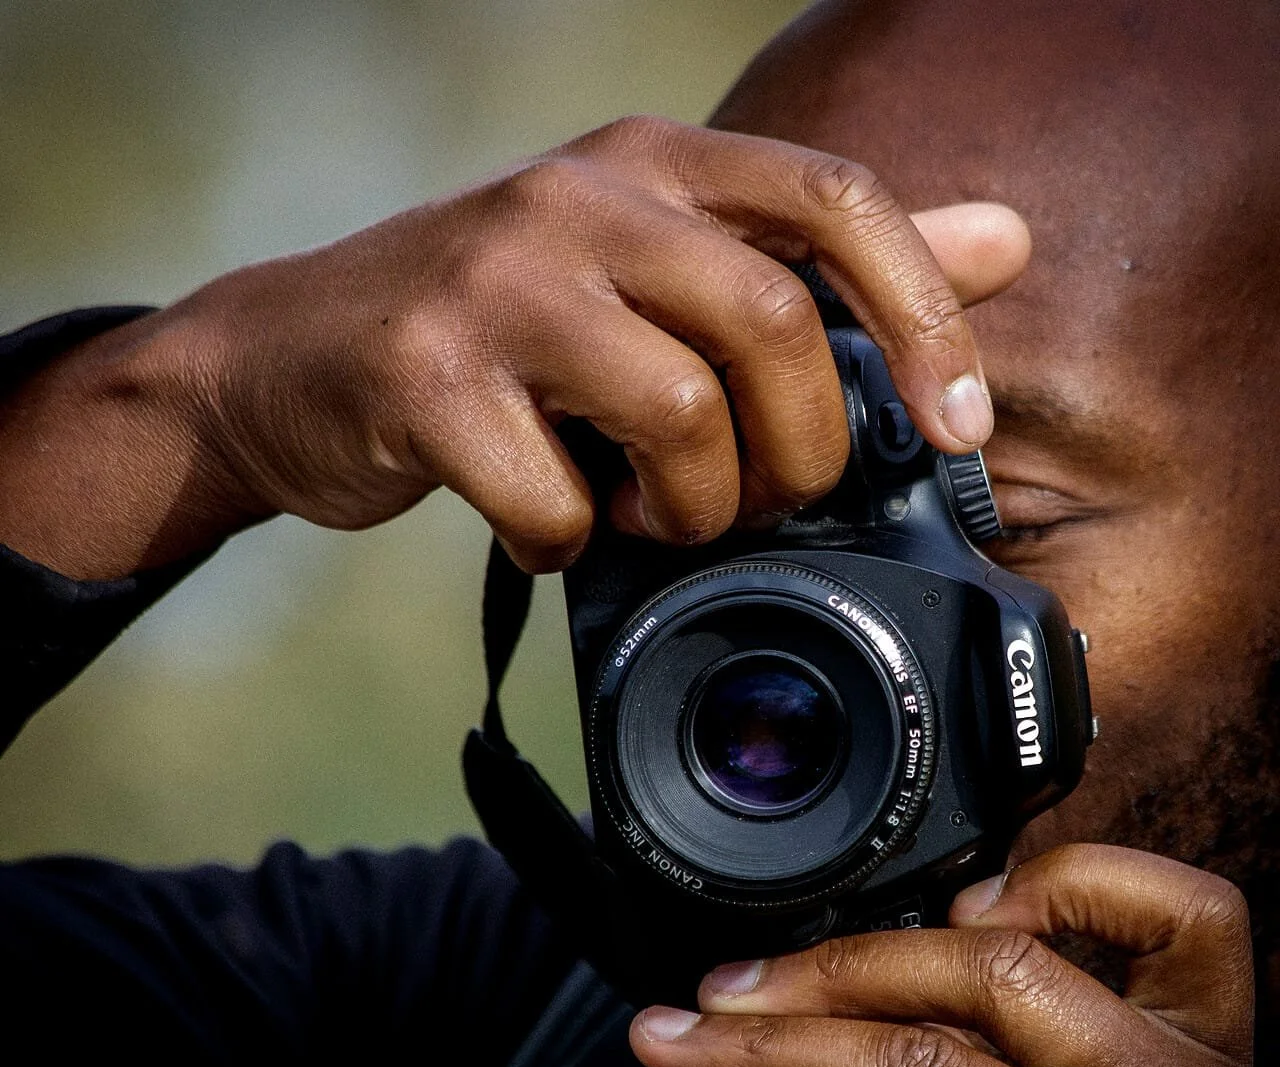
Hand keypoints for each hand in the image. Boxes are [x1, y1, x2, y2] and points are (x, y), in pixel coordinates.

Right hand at [0, 115, 1028, 577]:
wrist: (287, 358)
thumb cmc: (495, 330)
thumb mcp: (650, 268)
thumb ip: (818, 260)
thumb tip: (1003, 238)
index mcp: (652, 165)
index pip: (837, 202)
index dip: (926, 318)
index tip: (959, 426)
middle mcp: (578, 198)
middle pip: (770, 327)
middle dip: (795, 452)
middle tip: (758, 501)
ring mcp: (494, 283)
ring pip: (677, 414)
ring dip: (687, 506)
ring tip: (645, 517)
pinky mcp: (423, 378)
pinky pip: (553, 499)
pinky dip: (566, 543)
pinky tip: (546, 527)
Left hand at [629, 845, 1258, 1066]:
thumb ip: (1043, 1037)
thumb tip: (900, 947)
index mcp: (1203, 1055)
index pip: (1189, 909)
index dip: (1075, 878)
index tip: (958, 896)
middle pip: (994, 969)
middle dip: (829, 969)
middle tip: (727, 982)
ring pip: (911, 1064)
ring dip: (768, 1048)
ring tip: (680, 1039)